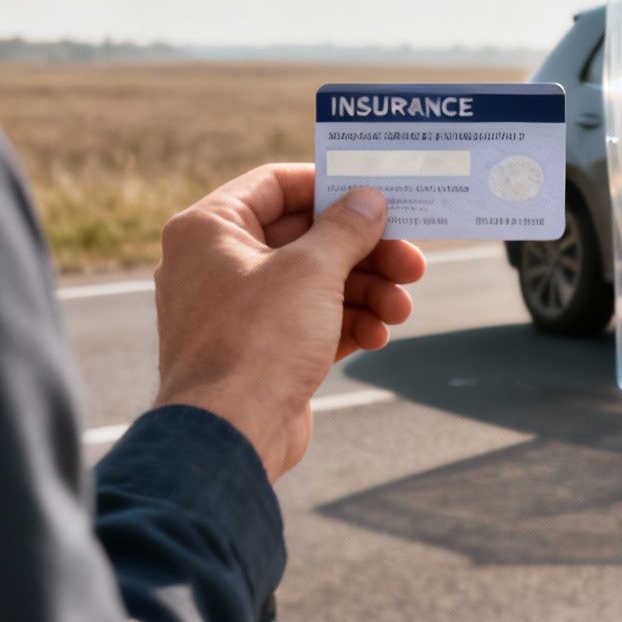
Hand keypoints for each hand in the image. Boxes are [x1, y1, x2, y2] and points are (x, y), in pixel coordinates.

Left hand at [150, 165, 425, 480]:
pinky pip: (310, 322)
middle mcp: (217, 264)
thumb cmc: (257, 342)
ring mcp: (238, 311)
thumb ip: (346, 228)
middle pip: (305, 238)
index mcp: (209, 229)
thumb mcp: (312, 270)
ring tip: (401, 307)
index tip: (376, 195)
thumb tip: (369, 200)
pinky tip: (378, 334)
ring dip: (365, 290)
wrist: (231, 437)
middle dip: (364, 251)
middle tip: (411, 261)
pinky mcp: (260, 351)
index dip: (330, 186)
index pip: (276, 184)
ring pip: (314, 283)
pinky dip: (346, 323)